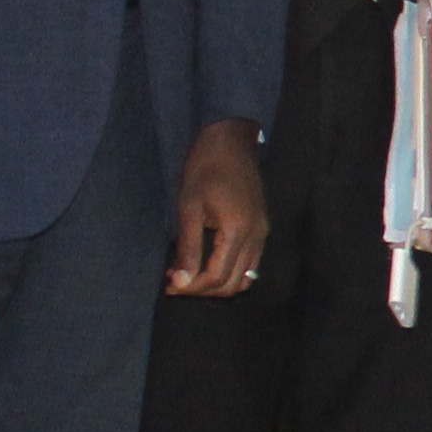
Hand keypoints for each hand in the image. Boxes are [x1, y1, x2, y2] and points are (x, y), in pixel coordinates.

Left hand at [167, 119, 266, 296]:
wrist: (230, 141)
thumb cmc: (204, 169)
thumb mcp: (189, 207)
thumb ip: (188, 248)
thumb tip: (181, 281)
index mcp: (238, 231)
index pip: (218, 277)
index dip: (192, 287)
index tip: (169, 284)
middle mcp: (256, 236)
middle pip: (234, 283)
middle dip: (204, 290)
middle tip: (176, 282)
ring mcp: (262, 233)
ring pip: (246, 277)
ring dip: (218, 284)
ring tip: (191, 275)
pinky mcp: (262, 228)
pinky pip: (250, 263)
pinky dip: (230, 271)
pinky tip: (208, 262)